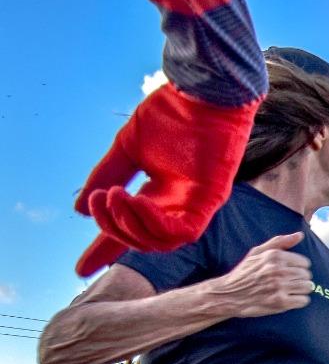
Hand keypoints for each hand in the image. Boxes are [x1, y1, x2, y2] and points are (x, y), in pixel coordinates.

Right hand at [74, 84, 262, 275]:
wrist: (201, 93)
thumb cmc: (171, 115)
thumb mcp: (129, 149)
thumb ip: (108, 176)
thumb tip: (82, 210)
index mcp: (158, 195)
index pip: (130, 229)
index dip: (106, 250)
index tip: (81, 270)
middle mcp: (178, 206)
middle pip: (143, 240)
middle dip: (114, 229)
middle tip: (99, 202)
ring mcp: (195, 206)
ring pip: (161, 241)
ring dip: (131, 224)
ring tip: (115, 197)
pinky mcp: (211, 201)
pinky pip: (182, 230)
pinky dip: (155, 223)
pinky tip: (136, 201)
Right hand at [214, 231, 313, 316]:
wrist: (229, 295)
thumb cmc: (245, 272)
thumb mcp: (257, 252)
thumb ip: (279, 242)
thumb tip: (300, 235)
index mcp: (274, 256)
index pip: (305, 262)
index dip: (300, 267)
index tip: (291, 271)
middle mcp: (278, 270)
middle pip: (307, 275)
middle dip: (301, 279)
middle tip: (290, 282)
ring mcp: (279, 287)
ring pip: (307, 287)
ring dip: (302, 290)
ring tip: (291, 290)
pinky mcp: (280, 302)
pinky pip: (303, 300)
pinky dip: (300, 301)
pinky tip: (290, 299)